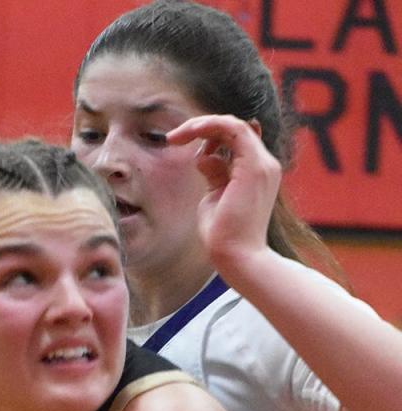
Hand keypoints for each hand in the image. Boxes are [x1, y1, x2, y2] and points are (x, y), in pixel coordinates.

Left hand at [166, 114, 280, 275]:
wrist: (237, 258)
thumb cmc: (223, 237)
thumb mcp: (214, 197)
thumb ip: (213, 174)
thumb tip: (203, 157)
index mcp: (257, 173)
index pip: (237, 139)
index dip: (211, 136)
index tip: (183, 144)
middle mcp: (264, 165)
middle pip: (234, 129)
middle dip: (202, 128)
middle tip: (174, 137)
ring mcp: (262, 164)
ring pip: (233, 125)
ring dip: (201, 125)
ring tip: (176, 137)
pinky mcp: (253, 166)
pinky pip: (232, 129)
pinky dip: (209, 126)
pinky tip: (188, 133)